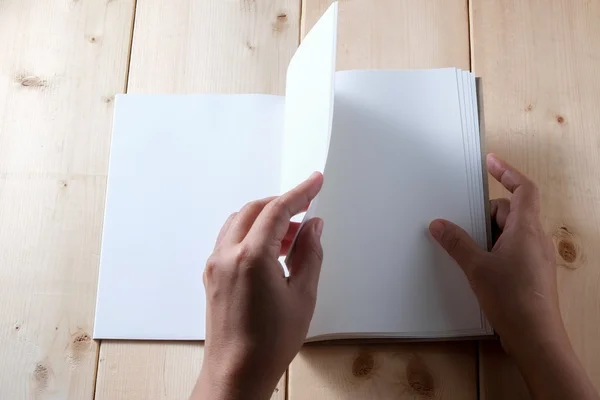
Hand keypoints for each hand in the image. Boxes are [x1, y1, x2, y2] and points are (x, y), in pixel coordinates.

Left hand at [191, 172, 323, 399]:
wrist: (237, 372)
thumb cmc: (268, 343)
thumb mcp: (302, 296)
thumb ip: (308, 253)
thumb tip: (313, 227)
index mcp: (251, 257)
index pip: (277, 210)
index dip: (300, 192)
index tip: (314, 182)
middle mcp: (227, 255)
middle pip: (254, 209)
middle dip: (282, 203)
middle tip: (307, 207)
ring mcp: (216, 264)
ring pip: (240, 221)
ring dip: (266, 218)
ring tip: (292, 235)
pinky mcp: (212, 274)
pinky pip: (231, 238)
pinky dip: (252, 233)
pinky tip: (271, 249)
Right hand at [430, 154, 598, 399]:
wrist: (536, 337)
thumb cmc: (510, 297)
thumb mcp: (477, 267)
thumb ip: (456, 242)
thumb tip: (438, 224)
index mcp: (526, 229)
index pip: (523, 189)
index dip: (507, 171)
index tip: (490, 161)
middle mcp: (536, 239)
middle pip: (513, 211)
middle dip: (486, 213)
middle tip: (462, 222)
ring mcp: (537, 258)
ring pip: (512, 232)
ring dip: (489, 234)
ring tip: (467, 248)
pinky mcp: (534, 274)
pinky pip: (514, 250)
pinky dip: (496, 249)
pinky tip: (479, 266)